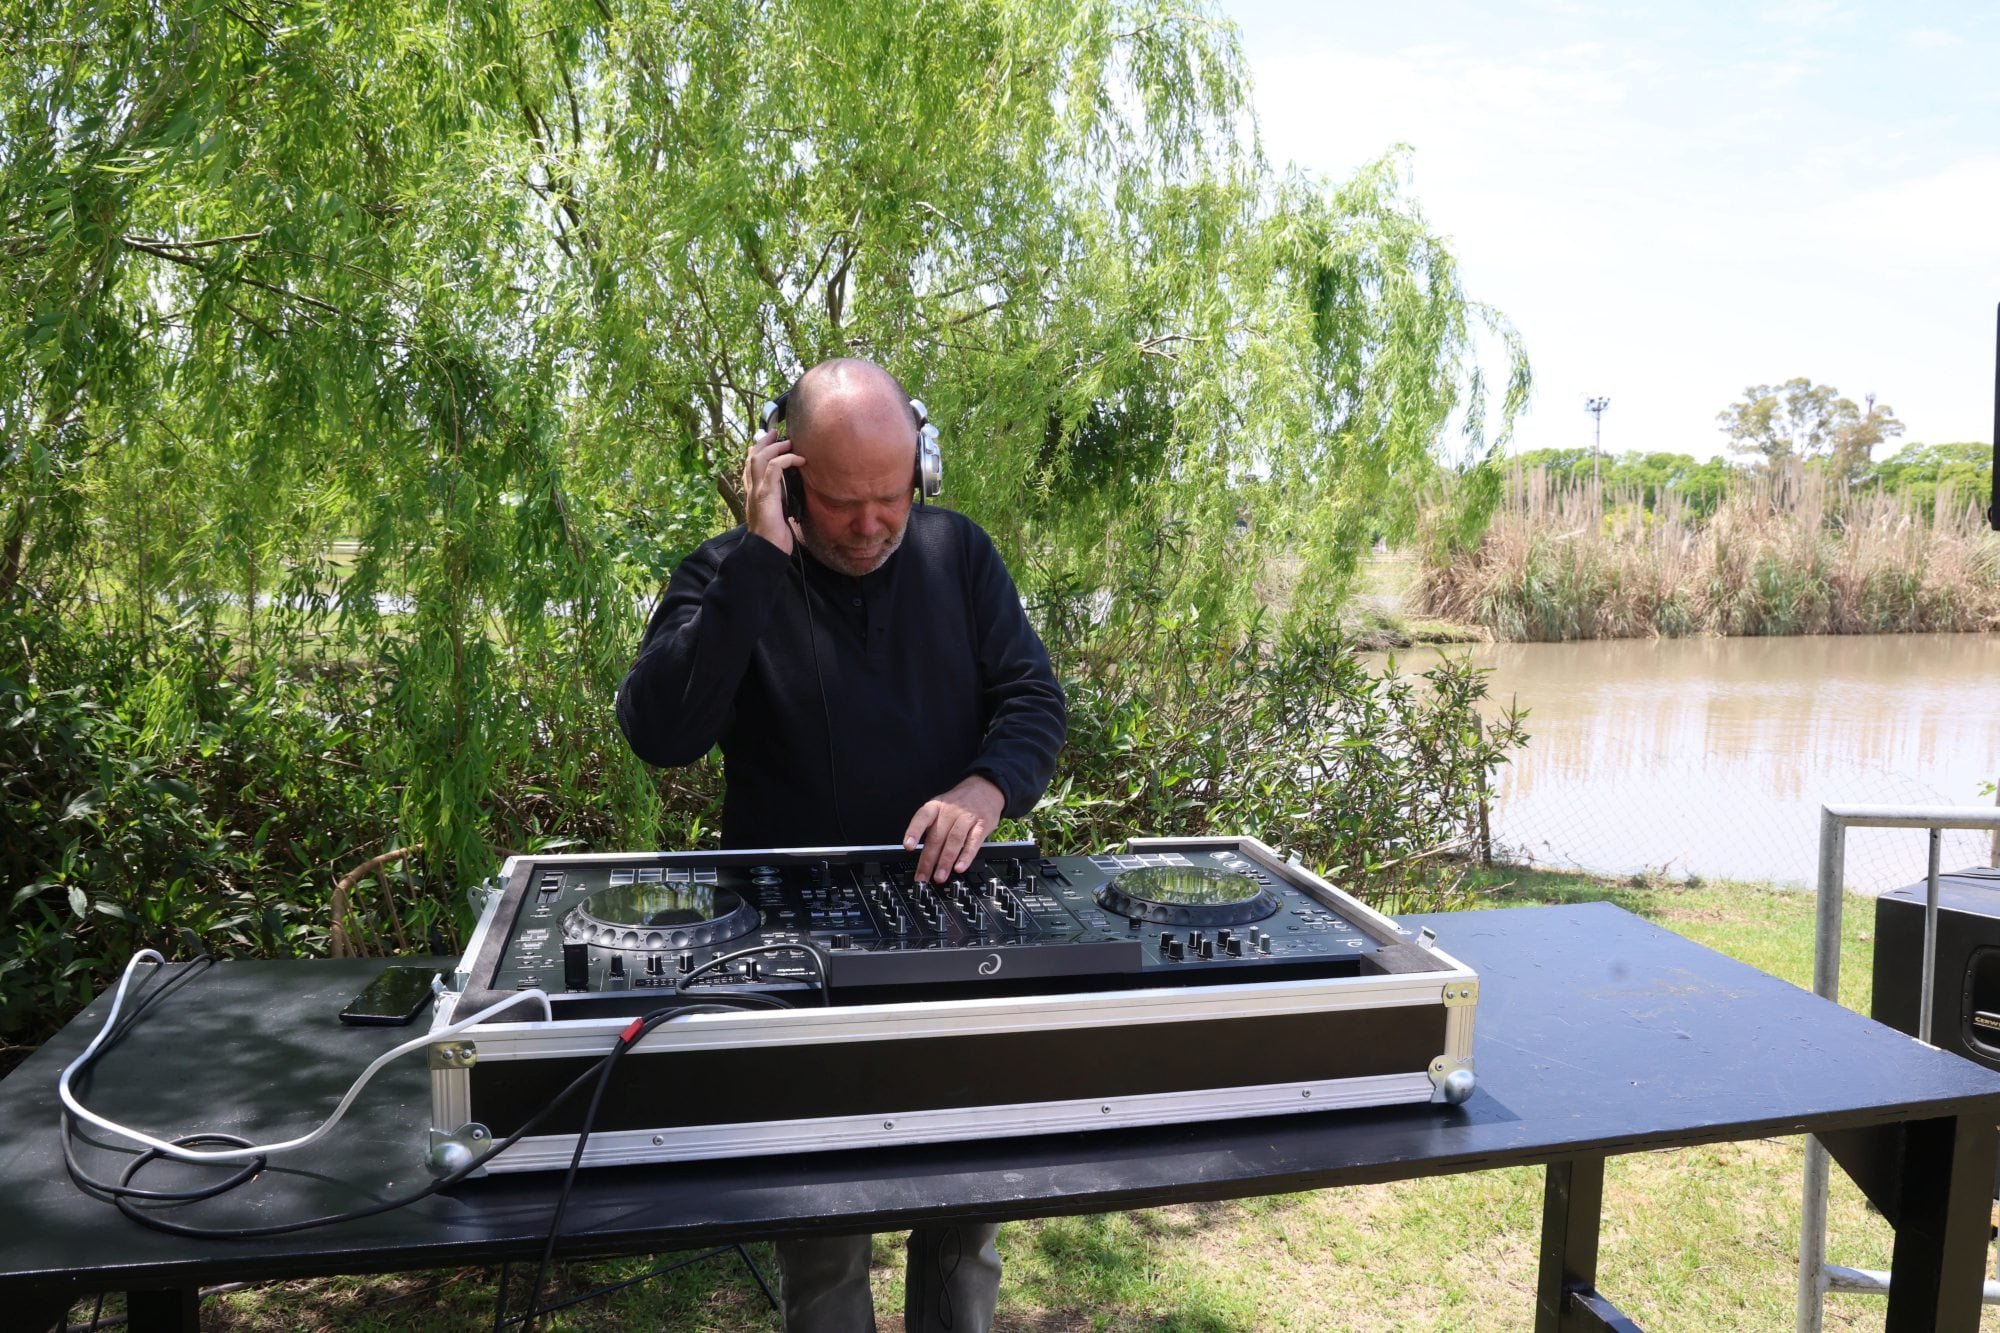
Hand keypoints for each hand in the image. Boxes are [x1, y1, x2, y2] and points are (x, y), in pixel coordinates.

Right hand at [742, 428, 802, 554]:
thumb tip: (792, 497)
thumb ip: (781, 503)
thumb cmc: (774, 538)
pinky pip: (772, 468)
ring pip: (758, 458)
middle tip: (776, 432)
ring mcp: (756, 491)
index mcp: (753, 494)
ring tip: (788, 443)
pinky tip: (799, 460)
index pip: (750, 466)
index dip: (758, 451)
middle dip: (763, 442)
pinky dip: (786, 460)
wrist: (766, 551)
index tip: (771, 441)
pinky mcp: (765, 495)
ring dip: (775, 447)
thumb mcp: (779, 515)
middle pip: (751, 457)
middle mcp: (751, 490)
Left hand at [903, 775, 1005, 883]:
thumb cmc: (960, 803)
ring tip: (940, 876)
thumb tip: (921, 854)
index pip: (922, 817)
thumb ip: (932, 827)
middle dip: (929, 860)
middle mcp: (950, 811)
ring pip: (954, 840)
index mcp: (936, 806)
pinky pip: (973, 842)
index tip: (908, 846)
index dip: (914, 831)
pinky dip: (966, 856)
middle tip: (923, 877)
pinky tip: (960, 867)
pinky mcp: (982, 825)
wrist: (986, 788)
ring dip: (946, 861)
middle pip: (937, 836)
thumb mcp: (941, 807)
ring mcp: (967, 817)